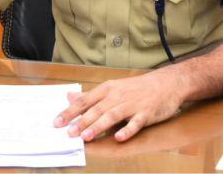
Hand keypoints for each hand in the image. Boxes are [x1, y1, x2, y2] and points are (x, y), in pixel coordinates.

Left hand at [53, 72, 185, 142]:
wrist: (166, 83)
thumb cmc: (136, 88)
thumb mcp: (112, 88)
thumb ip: (90, 95)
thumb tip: (69, 97)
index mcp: (107, 89)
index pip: (85, 101)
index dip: (70, 112)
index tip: (57, 123)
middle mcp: (117, 96)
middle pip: (96, 109)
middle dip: (81, 121)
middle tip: (68, 133)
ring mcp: (132, 105)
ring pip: (112, 116)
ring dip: (99, 126)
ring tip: (86, 136)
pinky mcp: (146, 113)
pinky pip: (135, 123)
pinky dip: (127, 130)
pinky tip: (119, 138)